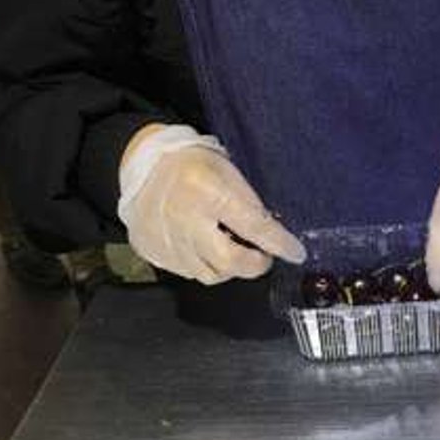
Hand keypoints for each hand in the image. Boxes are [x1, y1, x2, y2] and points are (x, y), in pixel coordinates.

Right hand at [118, 125, 304, 285]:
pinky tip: (204, 247)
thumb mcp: (227, 172)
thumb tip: (273, 237)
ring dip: (228, 266)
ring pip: (210, 274)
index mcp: (207, 191)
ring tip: (230, 247)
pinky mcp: (154, 252)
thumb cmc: (190, 165)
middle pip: (230, 262)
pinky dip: (203, 263)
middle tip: (263, 257)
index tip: (295, 253)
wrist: (143, 166)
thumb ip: (250, 205)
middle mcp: (185, 219)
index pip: (253, 226)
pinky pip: (188, 272)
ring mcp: (166, 240)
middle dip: (254, 265)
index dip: (279, 244)